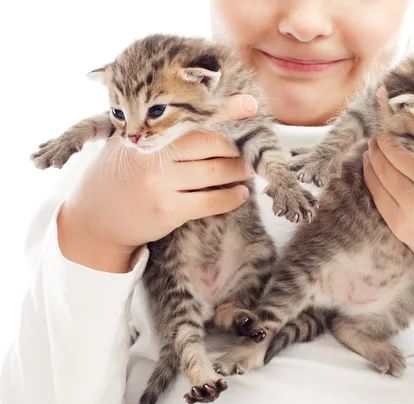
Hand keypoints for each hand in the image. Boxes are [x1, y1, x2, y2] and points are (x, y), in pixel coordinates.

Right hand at [57, 94, 258, 272]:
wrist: (94, 219)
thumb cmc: (117, 177)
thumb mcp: (126, 145)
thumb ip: (154, 131)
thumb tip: (196, 115)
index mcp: (143, 134)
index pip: (191, 120)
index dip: (223, 112)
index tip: (250, 105)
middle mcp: (152, 156)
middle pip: (209, 144)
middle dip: (236, 146)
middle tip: (249, 147)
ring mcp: (160, 185)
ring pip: (214, 172)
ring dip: (237, 171)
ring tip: (247, 170)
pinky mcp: (168, 211)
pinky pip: (210, 202)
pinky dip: (230, 198)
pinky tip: (240, 193)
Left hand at [364, 136, 413, 314]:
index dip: (400, 128)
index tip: (395, 117)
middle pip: (393, 156)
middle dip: (383, 140)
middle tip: (381, 129)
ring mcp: (412, 211)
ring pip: (381, 173)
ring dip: (373, 156)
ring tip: (373, 146)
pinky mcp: (400, 226)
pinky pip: (377, 194)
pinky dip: (370, 176)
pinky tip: (369, 164)